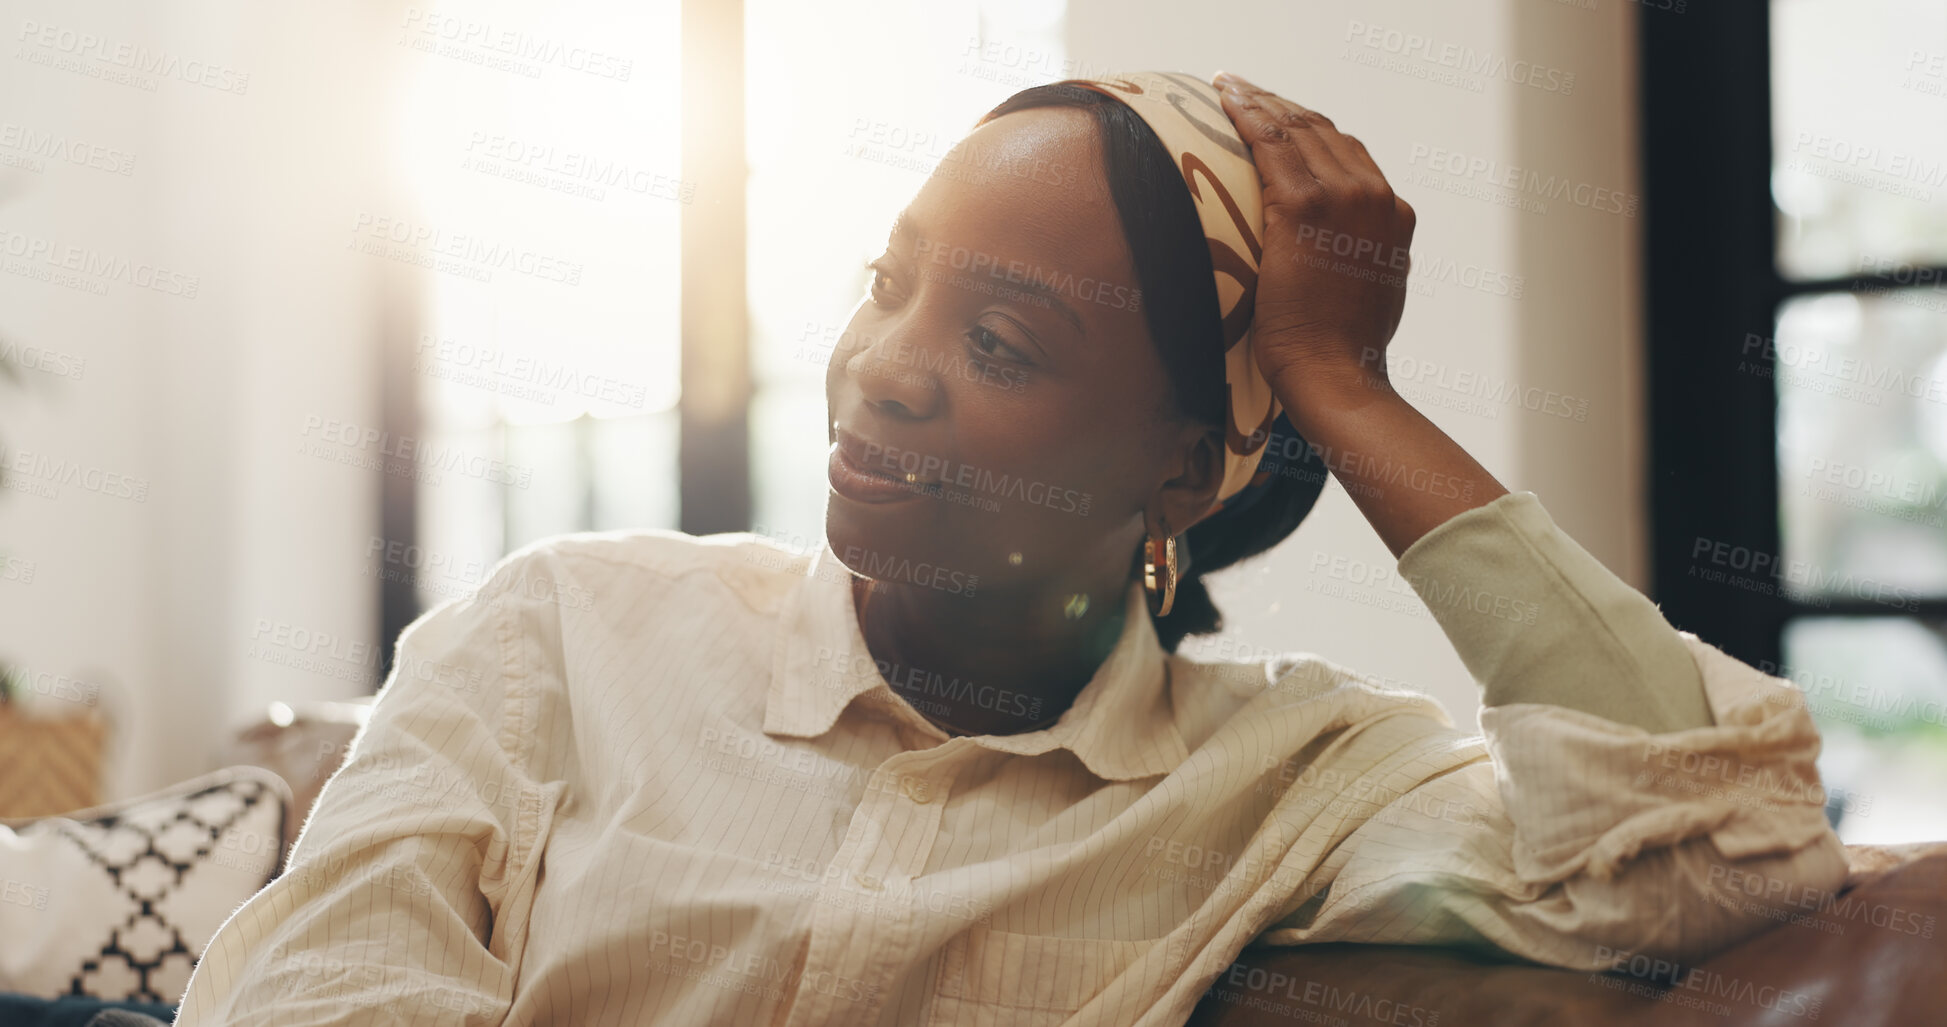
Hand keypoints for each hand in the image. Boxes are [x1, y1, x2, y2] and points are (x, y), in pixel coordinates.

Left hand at [1213, 72, 1414, 411]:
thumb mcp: (1367, 289)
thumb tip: (1333, 249)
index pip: (1346, 151)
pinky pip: (1270, 143)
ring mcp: (1344, 198)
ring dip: (1258, 102)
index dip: (1307, 127)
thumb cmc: (1341, 348)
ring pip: (1296, 129)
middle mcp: (1375, 196)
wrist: (1336, 373)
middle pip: (1322, 131)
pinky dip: (1246, 114)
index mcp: (1393, 214)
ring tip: (1227, 87)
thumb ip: (1357, 254)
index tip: (1275, 115)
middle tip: (1240, 90)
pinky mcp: (1305, 208)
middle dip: (1279, 106)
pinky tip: (1223, 99)